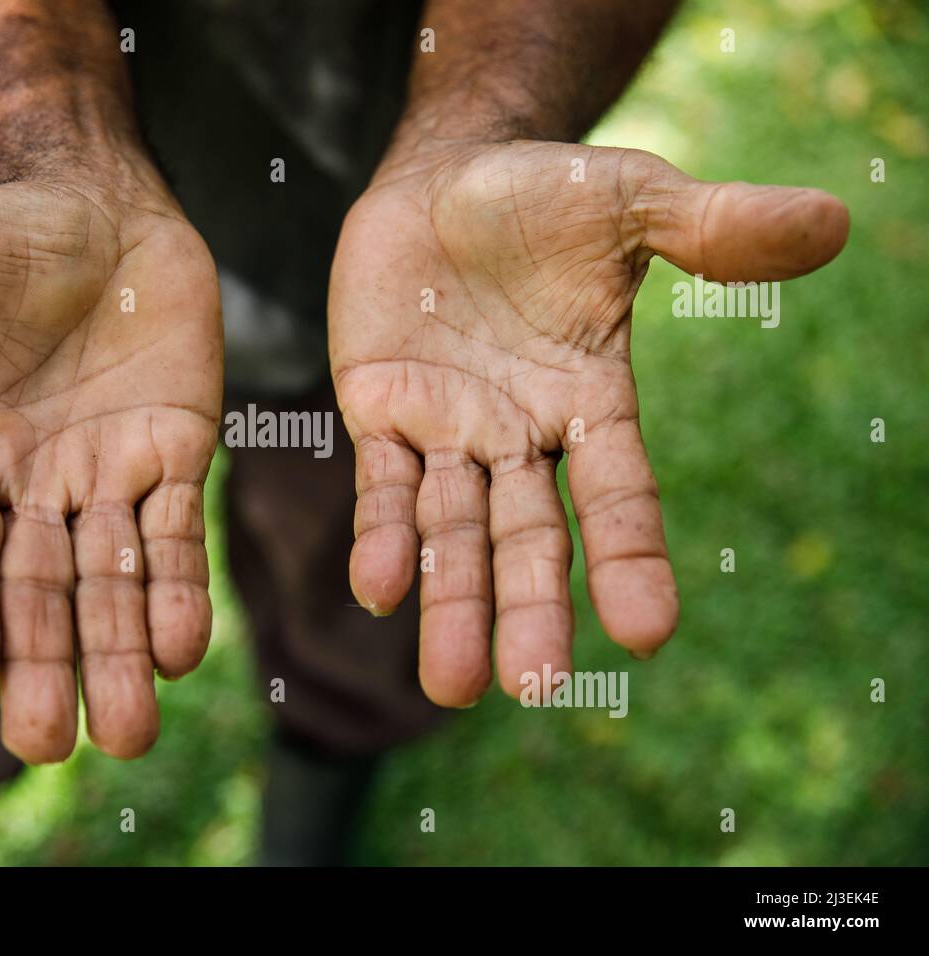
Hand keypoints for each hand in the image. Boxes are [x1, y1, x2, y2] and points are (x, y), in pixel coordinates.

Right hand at [0, 180, 222, 761]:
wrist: (98, 207)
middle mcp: (33, 488)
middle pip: (35, 593)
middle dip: (42, 664)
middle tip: (45, 743)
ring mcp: (108, 477)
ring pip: (110, 583)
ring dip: (118, 655)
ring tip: (128, 733)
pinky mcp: (177, 455)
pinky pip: (178, 536)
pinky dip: (179, 590)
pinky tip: (183, 649)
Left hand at [329, 140, 846, 704]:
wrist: (446, 179)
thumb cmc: (546, 196)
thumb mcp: (633, 202)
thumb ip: (713, 226)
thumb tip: (831, 221)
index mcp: (591, 401)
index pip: (620, 494)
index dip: (632, 558)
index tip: (647, 633)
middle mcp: (522, 436)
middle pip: (530, 538)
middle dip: (530, 608)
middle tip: (536, 688)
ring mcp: (449, 432)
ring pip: (452, 531)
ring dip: (450, 601)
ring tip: (452, 684)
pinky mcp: (381, 413)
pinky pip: (380, 486)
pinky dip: (380, 537)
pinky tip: (377, 591)